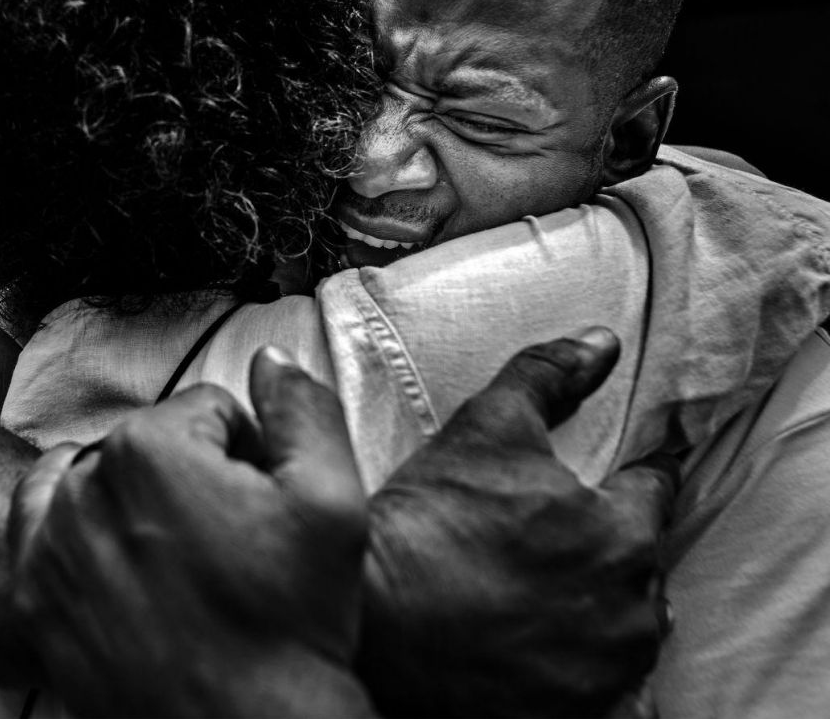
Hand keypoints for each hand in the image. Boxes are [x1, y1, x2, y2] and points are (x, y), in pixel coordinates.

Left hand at [9, 347, 375, 717]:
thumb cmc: (289, 624)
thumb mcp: (331, 500)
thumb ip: (302, 408)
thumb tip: (270, 357)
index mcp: (150, 447)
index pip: (210, 410)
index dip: (251, 453)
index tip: (264, 505)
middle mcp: (83, 484)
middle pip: (154, 443)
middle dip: (193, 475)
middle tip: (229, 540)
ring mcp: (50, 542)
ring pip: (103, 478)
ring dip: (136, 497)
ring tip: (180, 555)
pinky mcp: (34, 592)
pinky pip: (43, 520)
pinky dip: (75, 519)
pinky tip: (114, 543)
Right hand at [357, 329, 676, 716]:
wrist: (371, 619)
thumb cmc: (428, 520)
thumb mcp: (486, 427)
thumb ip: (548, 376)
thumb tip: (601, 343)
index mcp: (623, 534)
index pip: (652, 487)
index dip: (620, 477)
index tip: (594, 481)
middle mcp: (630, 611)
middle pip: (638, 563)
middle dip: (601, 546)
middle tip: (541, 538)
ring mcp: (603, 672)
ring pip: (621, 626)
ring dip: (592, 606)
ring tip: (528, 591)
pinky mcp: (572, 714)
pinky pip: (595, 683)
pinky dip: (571, 661)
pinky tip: (526, 639)